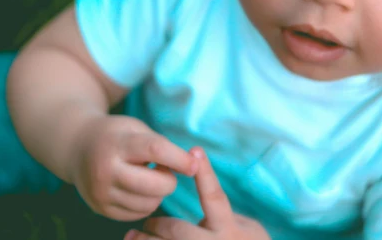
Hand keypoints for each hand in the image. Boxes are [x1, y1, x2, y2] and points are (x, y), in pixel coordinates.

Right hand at [71, 115, 197, 221]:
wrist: (77, 148)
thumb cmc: (116, 135)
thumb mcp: (135, 128)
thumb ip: (161, 145)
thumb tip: (192, 166)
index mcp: (117, 143)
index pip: (155, 151)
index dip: (180, 159)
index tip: (195, 164)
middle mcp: (105, 170)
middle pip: (155, 185)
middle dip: (170, 180)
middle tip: (165, 169)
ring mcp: (101, 192)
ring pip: (150, 203)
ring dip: (158, 193)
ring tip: (148, 176)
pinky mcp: (101, 209)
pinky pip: (138, 214)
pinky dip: (147, 203)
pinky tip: (139, 188)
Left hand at [125, 147, 270, 239]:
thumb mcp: (248, 230)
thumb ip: (225, 214)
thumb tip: (204, 186)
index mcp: (230, 230)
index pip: (214, 197)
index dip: (205, 173)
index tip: (194, 149)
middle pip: (177, 231)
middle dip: (157, 225)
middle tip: (147, 223)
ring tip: (133, 237)